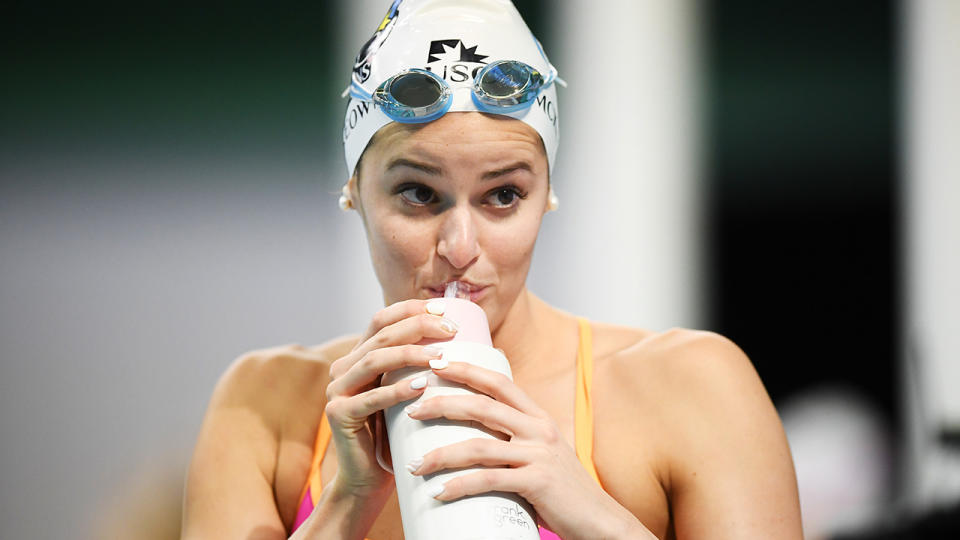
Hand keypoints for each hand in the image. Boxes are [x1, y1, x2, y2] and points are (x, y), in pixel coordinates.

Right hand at [322, 299, 457, 502]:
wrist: (370, 479)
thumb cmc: (398, 434)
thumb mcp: (408, 393)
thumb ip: (420, 368)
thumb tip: (469, 340)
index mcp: (358, 356)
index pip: (383, 320)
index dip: (411, 309)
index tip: (444, 309)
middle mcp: (343, 368)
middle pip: (382, 334)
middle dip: (418, 326)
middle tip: (451, 330)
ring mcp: (336, 391)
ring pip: (375, 360)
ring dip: (410, 354)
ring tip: (440, 357)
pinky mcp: (338, 415)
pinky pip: (370, 398)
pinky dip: (396, 391)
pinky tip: (420, 387)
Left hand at [403, 361, 654, 539]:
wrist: (599, 522)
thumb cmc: (563, 491)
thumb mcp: (541, 454)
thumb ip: (514, 441)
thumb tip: (472, 436)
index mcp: (538, 417)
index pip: (498, 382)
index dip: (466, 370)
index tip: (436, 363)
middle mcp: (539, 429)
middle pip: (482, 406)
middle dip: (442, 404)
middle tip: (411, 409)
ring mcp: (539, 455)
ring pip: (479, 446)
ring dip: (441, 454)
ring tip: (415, 465)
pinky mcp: (538, 483)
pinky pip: (489, 481)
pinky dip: (460, 486)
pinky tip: (440, 492)